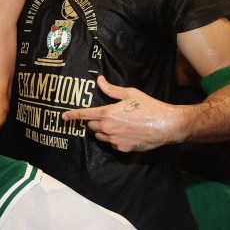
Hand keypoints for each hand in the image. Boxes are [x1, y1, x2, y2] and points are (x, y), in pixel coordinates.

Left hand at [62, 76, 180, 151]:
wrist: (165, 125)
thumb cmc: (149, 107)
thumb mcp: (130, 94)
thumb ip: (111, 89)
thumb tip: (99, 80)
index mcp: (107, 113)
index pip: (84, 115)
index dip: (72, 115)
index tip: (64, 117)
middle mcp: (108, 128)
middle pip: (91, 126)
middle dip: (95, 121)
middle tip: (108, 115)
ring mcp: (114, 140)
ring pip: (100, 136)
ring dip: (103, 130)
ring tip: (118, 124)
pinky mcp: (122, 149)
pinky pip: (111, 144)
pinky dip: (114, 139)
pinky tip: (126, 133)